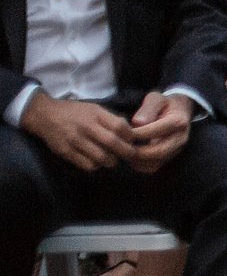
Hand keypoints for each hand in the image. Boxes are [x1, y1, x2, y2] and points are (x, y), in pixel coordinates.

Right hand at [20, 93, 135, 171]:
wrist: (45, 115)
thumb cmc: (74, 112)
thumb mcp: (94, 109)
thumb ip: (110, 119)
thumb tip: (130, 132)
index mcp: (96, 114)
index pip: (120, 127)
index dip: (130, 136)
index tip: (133, 141)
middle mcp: (86, 127)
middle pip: (113, 143)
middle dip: (126, 152)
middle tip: (131, 156)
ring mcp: (75, 140)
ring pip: (101, 158)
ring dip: (111, 161)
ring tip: (112, 159)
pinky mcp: (66, 152)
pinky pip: (87, 165)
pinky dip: (96, 166)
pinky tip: (96, 161)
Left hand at [127, 91, 195, 174]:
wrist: (179, 111)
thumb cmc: (164, 104)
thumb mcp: (156, 99)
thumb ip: (148, 109)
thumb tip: (137, 123)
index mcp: (178, 122)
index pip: (156, 132)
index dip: (137, 134)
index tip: (121, 133)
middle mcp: (180, 138)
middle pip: (158, 152)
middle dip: (136, 152)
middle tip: (120, 147)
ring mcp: (176, 150)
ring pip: (155, 162)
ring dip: (136, 160)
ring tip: (123, 152)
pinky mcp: (170, 157)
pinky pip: (153, 167)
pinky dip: (139, 165)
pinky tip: (130, 157)